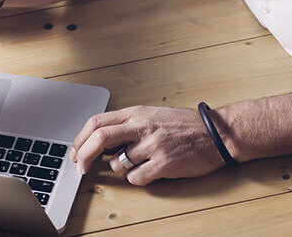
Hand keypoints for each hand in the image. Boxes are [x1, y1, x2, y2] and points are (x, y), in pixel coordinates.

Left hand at [71, 106, 225, 185]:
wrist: (217, 132)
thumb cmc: (183, 125)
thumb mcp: (151, 115)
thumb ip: (126, 125)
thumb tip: (98, 142)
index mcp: (136, 113)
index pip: (96, 122)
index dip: (80, 139)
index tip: (75, 152)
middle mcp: (142, 126)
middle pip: (100, 139)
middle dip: (84, 156)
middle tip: (81, 168)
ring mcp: (153, 145)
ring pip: (117, 164)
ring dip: (120, 169)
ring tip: (136, 164)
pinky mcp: (163, 163)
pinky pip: (135, 178)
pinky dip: (136, 179)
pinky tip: (149, 171)